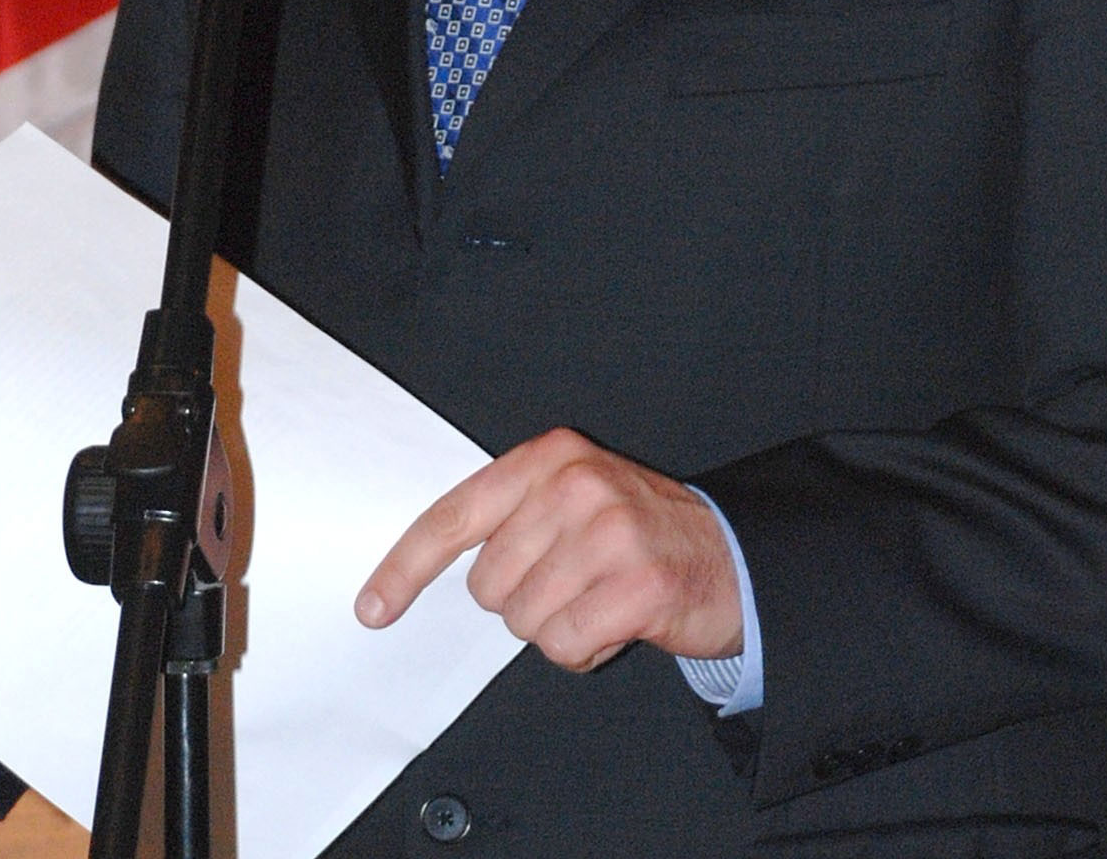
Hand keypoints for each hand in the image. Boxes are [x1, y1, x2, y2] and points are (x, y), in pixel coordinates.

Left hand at [355, 428, 740, 672]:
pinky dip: (586, 649)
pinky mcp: (638, 583)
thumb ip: (512, 516)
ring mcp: (609, 532)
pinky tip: (617, 621)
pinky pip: (565, 646)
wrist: (732, 556)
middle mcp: (575, 485)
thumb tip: (426, 564)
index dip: (406, 567)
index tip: (374, 606)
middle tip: (571, 583)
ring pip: (523, 621)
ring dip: (556, 627)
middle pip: (487, 585)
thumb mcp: (571, 497)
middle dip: (521, 601)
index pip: (455, 515)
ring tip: (598, 599)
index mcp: (549, 457)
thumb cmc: (638, 532)